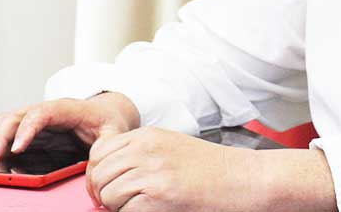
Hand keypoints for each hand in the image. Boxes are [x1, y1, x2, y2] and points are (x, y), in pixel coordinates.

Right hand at [0, 93, 139, 162]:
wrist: (107, 113)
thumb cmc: (108, 121)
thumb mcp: (114, 132)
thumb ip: (107, 145)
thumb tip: (96, 164)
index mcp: (66, 109)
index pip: (40, 114)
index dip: (26, 130)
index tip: (17, 149)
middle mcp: (46, 112)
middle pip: (15, 117)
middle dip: (1, 136)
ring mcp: (36, 122)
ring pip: (7, 123)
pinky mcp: (32, 134)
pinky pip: (10, 134)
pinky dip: (0, 146)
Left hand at [88, 128, 336, 211]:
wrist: (244, 178)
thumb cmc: (212, 167)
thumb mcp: (170, 146)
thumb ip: (140, 152)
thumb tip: (110, 170)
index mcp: (146, 136)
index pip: (99, 151)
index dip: (96, 173)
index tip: (103, 186)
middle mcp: (145, 150)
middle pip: (99, 174)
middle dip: (102, 193)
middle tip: (114, 204)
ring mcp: (152, 172)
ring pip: (108, 194)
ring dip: (116, 207)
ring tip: (135, 207)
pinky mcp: (161, 196)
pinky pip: (126, 210)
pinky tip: (148, 211)